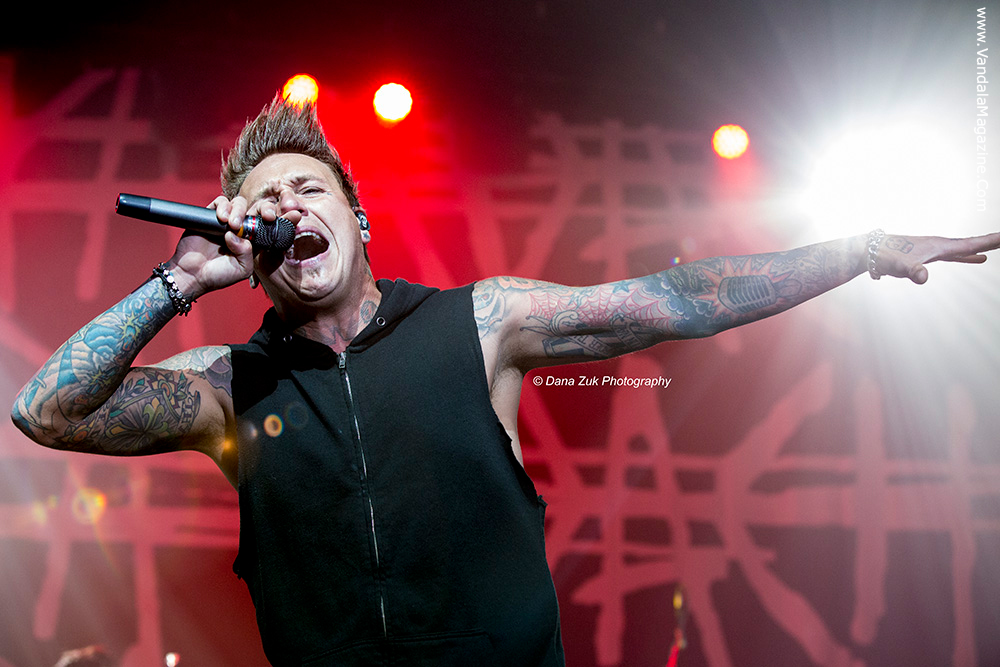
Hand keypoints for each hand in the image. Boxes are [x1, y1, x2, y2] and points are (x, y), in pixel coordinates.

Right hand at [163, 196, 299, 298]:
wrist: (192, 275)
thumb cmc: (218, 275)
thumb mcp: (242, 269)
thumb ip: (248, 253)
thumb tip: (241, 236)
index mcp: (254, 241)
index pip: (271, 226)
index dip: (284, 219)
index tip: (295, 215)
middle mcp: (243, 229)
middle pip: (258, 209)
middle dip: (266, 208)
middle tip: (267, 216)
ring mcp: (227, 221)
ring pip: (240, 203)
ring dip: (240, 211)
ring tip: (233, 225)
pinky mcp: (210, 216)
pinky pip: (221, 202)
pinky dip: (224, 206)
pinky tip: (222, 219)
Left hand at [875, 232, 999, 283]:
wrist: (869, 250)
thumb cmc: (884, 256)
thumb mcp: (899, 265)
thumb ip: (912, 270)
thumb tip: (922, 277)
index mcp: (938, 245)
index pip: (969, 244)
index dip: (989, 242)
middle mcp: (939, 245)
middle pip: (971, 244)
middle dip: (990, 242)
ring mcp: (934, 250)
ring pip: (964, 249)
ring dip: (981, 248)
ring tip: (997, 248)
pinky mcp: (928, 256)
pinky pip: (955, 256)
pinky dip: (968, 256)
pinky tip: (976, 258)